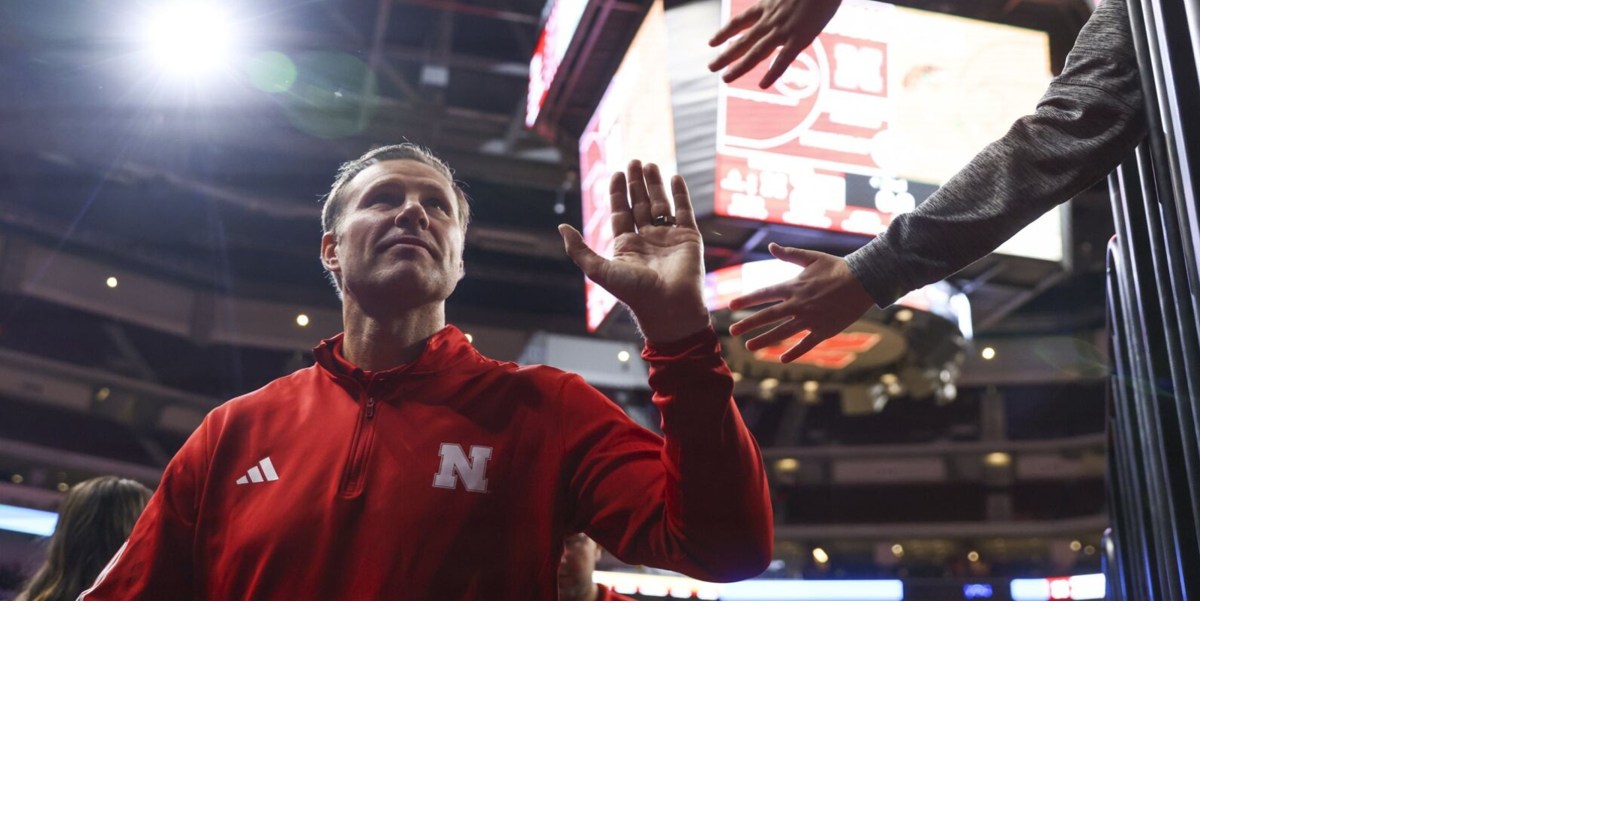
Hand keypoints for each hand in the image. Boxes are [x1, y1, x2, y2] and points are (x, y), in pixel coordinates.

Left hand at [558, 160, 710, 343]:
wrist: (668, 307)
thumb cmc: (634, 292)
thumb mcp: (598, 270)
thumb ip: (579, 250)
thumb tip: (561, 227)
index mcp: (627, 246)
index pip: (621, 212)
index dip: (618, 193)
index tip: (617, 173)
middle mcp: (647, 240)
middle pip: (640, 204)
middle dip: (636, 183)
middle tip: (634, 161)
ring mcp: (669, 238)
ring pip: (661, 204)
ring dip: (655, 184)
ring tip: (649, 164)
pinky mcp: (689, 238)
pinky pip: (684, 211)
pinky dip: (680, 194)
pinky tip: (674, 177)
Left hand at [708, 0, 842, 88]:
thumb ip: (780, 2)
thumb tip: (781, 7)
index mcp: (766, 5)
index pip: (739, 21)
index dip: (724, 32)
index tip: (711, 42)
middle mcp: (770, 20)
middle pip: (742, 41)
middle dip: (725, 55)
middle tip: (710, 67)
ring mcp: (783, 30)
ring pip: (756, 52)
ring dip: (739, 67)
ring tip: (725, 78)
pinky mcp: (799, 38)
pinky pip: (783, 60)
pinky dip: (773, 73)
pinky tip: (762, 85)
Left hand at [728, 243, 873, 362]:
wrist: (864, 280)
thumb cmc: (838, 267)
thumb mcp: (812, 257)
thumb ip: (789, 253)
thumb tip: (771, 246)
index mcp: (794, 286)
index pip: (764, 294)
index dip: (746, 300)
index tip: (731, 307)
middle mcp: (798, 304)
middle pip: (768, 316)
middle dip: (748, 324)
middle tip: (732, 332)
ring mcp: (810, 319)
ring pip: (782, 333)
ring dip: (765, 340)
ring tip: (749, 347)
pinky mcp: (824, 330)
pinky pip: (806, 344)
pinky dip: (794, 352)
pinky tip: (782, 359)